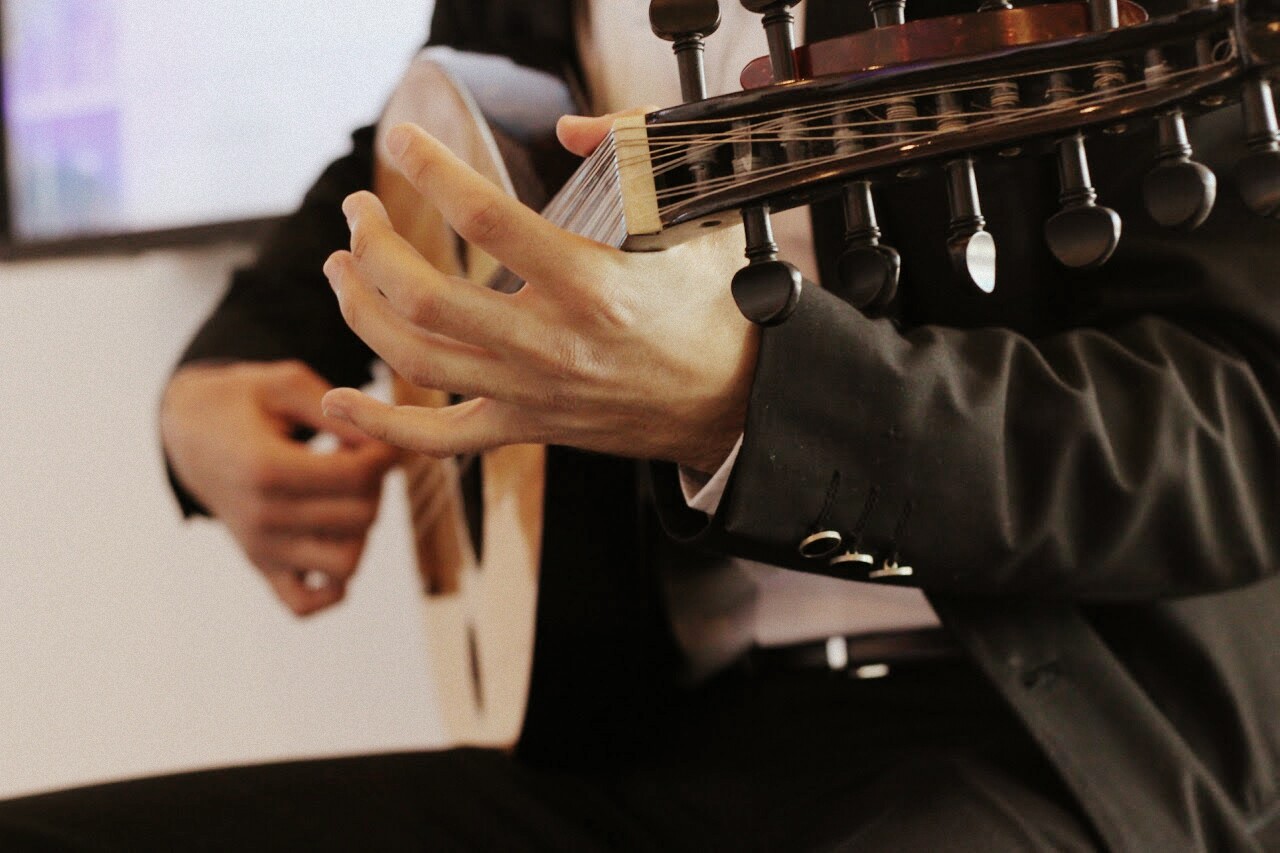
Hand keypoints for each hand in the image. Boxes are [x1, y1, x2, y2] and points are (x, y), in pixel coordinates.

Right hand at [161, 360, 397, 614]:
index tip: (373, 436)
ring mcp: (262, 549)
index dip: (383, 453)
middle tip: (357, 459)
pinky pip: (306, 604)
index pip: (357, 476)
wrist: (188, 433)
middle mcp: (263, 517)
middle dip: (375, 484)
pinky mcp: (262, 568)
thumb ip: (337, 411)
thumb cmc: (242, 402)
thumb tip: (382, 442)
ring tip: (343, 495)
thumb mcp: (285, 383)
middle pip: (362, 517)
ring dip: (361, 529)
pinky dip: (332, 585)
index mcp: (266, 467)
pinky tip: (334, 540)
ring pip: (347, 564)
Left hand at [320, 116, 758, 472]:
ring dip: (358, 308)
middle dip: (371, 244)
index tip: (404, 140)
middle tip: (358, 208)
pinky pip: (441, 440)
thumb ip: (636, 155)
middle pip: (424, 295)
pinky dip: (382, 425)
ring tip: (341, 266)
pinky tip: (337, 403)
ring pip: (415, 358)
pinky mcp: (527, 427)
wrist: (733, 402)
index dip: (433, 172)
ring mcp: (532, 393)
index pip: (487, 221)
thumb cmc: (712, 308)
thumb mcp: (693, 219)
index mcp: (592, 284)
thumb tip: (570, 126)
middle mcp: (551, 343)